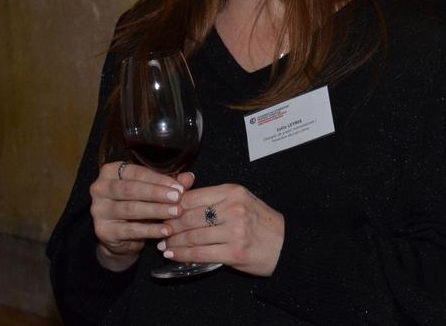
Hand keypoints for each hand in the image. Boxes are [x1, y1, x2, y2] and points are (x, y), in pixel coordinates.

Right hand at [89, 162, 194, 271]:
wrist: (122, 235)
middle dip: (157, 193)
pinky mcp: (103, 231)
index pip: (137, 172)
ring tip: (177, 212)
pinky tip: (167, 230)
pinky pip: (130, 230)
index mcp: (111, 172)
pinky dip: (151, 230)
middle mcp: (100, 188)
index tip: (180, 187)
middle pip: (131, 189)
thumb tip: (189, 177)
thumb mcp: (154, 191)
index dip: (160, 180)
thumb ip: (170, 184)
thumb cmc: (140, 203)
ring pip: (131, 209)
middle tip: (179, 198)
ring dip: (157, 211)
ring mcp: (98, 210)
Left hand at [160, 183, 284, 276]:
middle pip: (189, 216)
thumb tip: (180, 201)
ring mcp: (234, 230)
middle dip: (169, 226)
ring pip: (192, 236)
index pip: (192, 197)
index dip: (172, 206)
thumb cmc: (261, 223)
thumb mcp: (241, 201)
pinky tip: (173, 254)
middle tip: (160, 231)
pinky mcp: (234, 251)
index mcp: (233, 192)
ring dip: (173, 242)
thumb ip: (214, 199)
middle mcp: (233, 208)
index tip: (162, 212)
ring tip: (164, 244)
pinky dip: (183, 254)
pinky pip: (200, 253)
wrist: (286, 244)